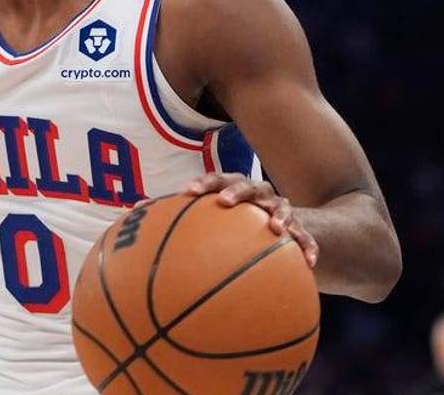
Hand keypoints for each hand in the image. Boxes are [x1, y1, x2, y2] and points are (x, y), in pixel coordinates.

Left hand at [185, 172, 318, 267]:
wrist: (284, 224)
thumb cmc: (237, 221)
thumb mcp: (211, 218)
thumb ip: (179, 216)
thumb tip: (133, 211)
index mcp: (234, 189)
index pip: (217, 179)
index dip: (203, 182)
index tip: (187, 191)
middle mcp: (258, 195)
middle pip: (248, 186)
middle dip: (236, 192)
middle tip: (223, 202)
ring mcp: (281, 209)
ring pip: (282, 207)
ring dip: (279, 216)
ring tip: (275, 229)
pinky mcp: (301, 229)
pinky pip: (307, 238)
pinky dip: (308, 248)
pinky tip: (309, 263)